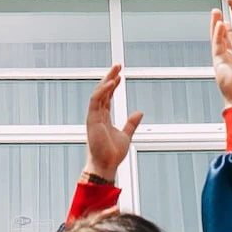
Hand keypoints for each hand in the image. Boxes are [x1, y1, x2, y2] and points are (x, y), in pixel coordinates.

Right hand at [83, 65, 142, 179]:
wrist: (106, 166)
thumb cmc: (112, 154)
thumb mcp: (126, 136)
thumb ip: (131, 124)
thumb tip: (140, 112)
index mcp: (104, 117)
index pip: (107, 97)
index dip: (113, 85)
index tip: (120, 76)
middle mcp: (97, 114)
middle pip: (103, 91)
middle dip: (109, 77)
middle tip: (118, 65)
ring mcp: (94, 116)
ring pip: (98, 92)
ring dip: (106, 79)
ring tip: (116, 69)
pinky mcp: (91, 119)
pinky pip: (96, 100)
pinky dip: (103, 90)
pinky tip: (112, 82)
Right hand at [210, 9, 231, 108]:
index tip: (229, 19)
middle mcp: (231, 57)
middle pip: (224, 37)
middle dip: (221, 24)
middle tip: (218, 12)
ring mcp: (224, 59)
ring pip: (218, 38)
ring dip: (215, 25)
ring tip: (215, 12)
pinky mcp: (218, 62)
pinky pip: (217, 45)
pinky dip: (217, 34)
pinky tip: (218, 24)